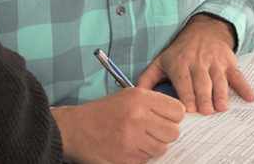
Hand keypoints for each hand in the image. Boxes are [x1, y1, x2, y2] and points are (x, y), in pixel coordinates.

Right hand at [52, 88, 184, 163]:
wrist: (75, 129)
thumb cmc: (102, 112)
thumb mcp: (126, 97)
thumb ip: (151, 103)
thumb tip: (176, 115)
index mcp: (139, 98)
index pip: (177, 111)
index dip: (173, 117)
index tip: (165, 119)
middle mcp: (138, 115)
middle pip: (173, 132)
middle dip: (165, 134)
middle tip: (152, 131)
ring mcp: (133, 137)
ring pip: (163, 148)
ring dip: (153, 146)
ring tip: (138, 139)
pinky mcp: (127, 155)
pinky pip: (148, 159)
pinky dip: (142, 156)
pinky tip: (129, 147)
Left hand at [137, 14, 253, 114]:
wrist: (204, 29)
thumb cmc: (180, 50)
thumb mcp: (161, 60)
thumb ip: (148, 78)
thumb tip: (136, 94)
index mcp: (180, 63)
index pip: (183, 80)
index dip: (186, 94)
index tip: (188, 109)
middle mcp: (198, 62)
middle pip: (201, 82)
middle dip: (203, 97)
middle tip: (206, 112)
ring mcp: (215, 62)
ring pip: (218, 80)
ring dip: (221, 94)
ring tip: (222, 108)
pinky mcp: (229, 63)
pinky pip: (237, 75)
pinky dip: (244, 86)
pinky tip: (250, 97)